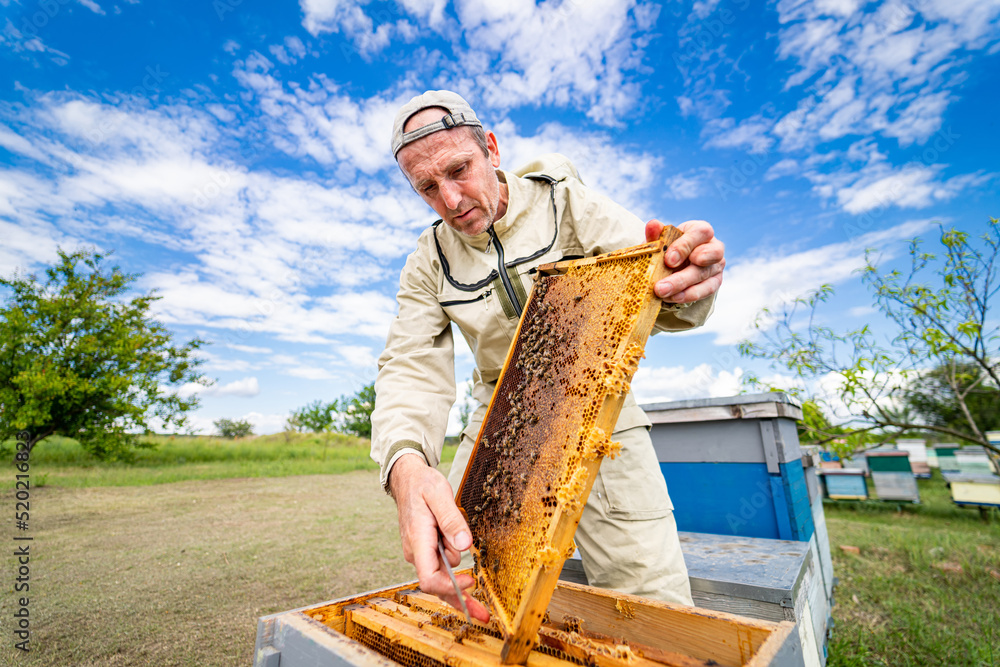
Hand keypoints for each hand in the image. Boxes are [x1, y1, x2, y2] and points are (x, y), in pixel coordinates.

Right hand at [388, 453, 490, 621]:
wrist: (408, 480)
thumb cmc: (422, 485)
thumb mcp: (439, 495)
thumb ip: (451, 520)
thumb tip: (464, 546)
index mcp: (417, 540)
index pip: (428, 577)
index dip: (449, 585)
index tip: (470, 581)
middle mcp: (416, 552)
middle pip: (436, 585)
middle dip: (459, 599)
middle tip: (483, 615)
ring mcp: (420, 553)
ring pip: (441, 577)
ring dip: (460, 581)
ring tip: (472, 572)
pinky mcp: (427, 551)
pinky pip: (441, 569)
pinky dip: (454, 579)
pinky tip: (467, 591)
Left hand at [645, 219, 724, 302]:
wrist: (673, 265)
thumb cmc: (667, 249)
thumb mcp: (659, 242)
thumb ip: (656, 234)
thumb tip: (652, 225)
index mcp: (700, 231)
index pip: (701, 232)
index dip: (686, 246)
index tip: (668, 260)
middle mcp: (713, 246)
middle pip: (708, 256)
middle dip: (683, 273)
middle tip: (661, 286)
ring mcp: (716, 265)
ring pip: (705, 276)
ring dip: (682, 287)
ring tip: (662, 294)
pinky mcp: (715, 281)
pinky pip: (706, 289)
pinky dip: (688, 295)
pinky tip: (672, 298)